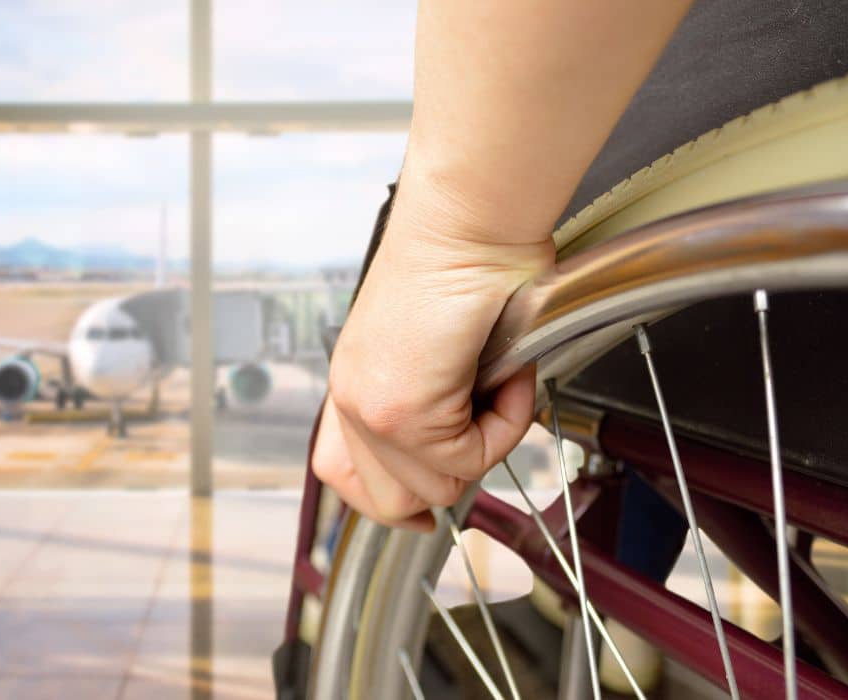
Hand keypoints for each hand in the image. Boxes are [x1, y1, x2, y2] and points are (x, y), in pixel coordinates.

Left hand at [312, 175, 552, 529]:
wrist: (469, 219)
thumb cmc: (466, 262)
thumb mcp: (435, 347)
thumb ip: (434, 400)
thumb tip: (463, 446)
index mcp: (355, 382)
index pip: (341, 472)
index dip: (386, 501)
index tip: (419, 514)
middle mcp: (352, 397)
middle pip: (390, 502)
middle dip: (449, 477)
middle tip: (485, 425)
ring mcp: (371, 408)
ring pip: (438, 487)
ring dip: (487, 442)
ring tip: (500, 382)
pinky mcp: (402, 409)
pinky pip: (471, 458)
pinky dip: (506, 422)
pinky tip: (506, 371)